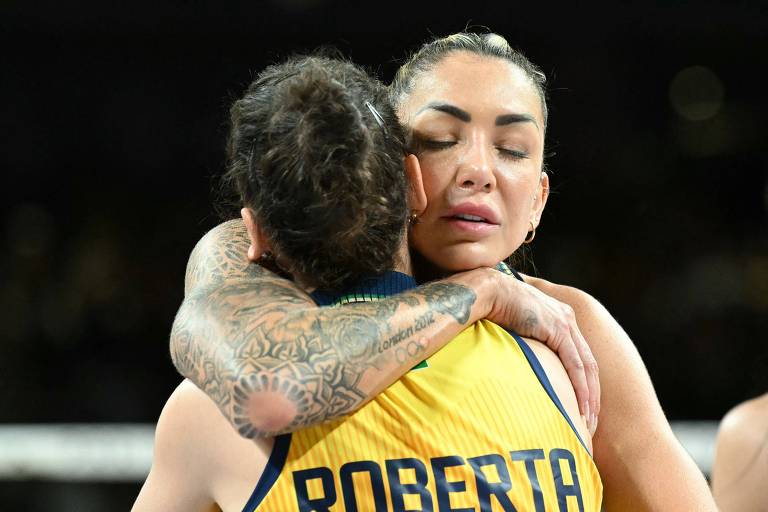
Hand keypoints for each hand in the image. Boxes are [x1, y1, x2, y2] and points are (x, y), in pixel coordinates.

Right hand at [486, 272, 599, 434]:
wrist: (489, 292)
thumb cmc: (493, 311)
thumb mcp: (516, 332)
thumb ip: (526, 346)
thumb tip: (519, 370)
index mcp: (560, 319)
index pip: (580, 358)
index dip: (584, 384)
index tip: (582, 408)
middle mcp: (568, 320)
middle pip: (589, 364)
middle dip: (593, 395)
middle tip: (591, 422)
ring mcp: (565, 323)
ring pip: (587, 367)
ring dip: (590, 397)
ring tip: (588, 421)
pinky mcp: (558, 329)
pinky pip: (575, 364)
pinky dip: (580, 388)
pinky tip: (581, 406)